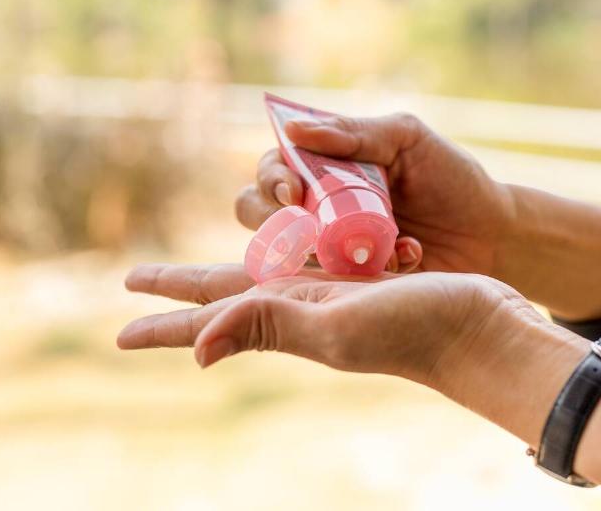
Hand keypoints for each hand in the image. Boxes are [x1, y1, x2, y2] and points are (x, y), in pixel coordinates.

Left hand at [118, 263, 523, 383]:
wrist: (480, 330)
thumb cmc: (414, 331)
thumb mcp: (335, 328)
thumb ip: (269, 327)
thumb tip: (199, 349)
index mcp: (286, 319)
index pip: (209, 320)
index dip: (164, 324)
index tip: (120, 332)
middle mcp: (299, 308)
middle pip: (221, 294)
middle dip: (178, 289)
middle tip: (135, 281)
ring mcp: (328, 294)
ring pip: (257, 275)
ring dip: (220, 272)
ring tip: (191, 271)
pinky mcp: (357, 278)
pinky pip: (302, 260)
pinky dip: (277, 251)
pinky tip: (272, 252)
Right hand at [235, 113, 515, 275]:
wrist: (492, 235)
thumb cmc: (449, 178)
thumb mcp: (405, 139)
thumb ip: (353, 132)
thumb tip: (291, 128)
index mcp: (321, 168)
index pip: (270, 171)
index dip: (271, 180)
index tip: (292, 192)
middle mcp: (314, 211)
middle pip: (256, 214)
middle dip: (276, 222)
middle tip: (311, 229)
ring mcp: (326, 252)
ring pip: (282, 257)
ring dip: (325, 250)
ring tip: (380, 241)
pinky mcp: (346, 288)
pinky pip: (326, 288)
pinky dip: (366, 272)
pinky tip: (408, 256)